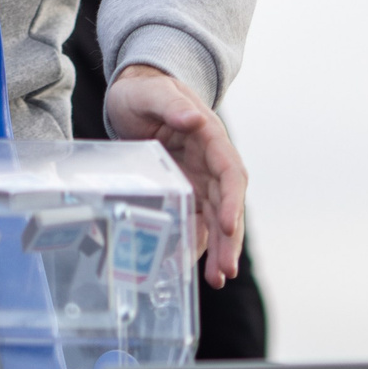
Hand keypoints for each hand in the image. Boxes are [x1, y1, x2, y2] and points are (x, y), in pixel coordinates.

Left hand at [105, 62, 244, 287]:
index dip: (232, 201)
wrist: (135, 93)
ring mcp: (199, 177)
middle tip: (225, 270)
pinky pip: (196, 219)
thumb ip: (172, 104)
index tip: (228, 226)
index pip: (230, 173)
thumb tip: (195, 120)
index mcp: (210, 137)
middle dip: (228, 238)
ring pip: (215, 218)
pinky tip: (191, 265)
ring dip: (218, 248)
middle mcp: (210, 161)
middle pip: (226, 204)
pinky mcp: (186, 189)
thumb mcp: (152, 93)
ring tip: (216, 278)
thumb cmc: (144, 90)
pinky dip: (197, 242)